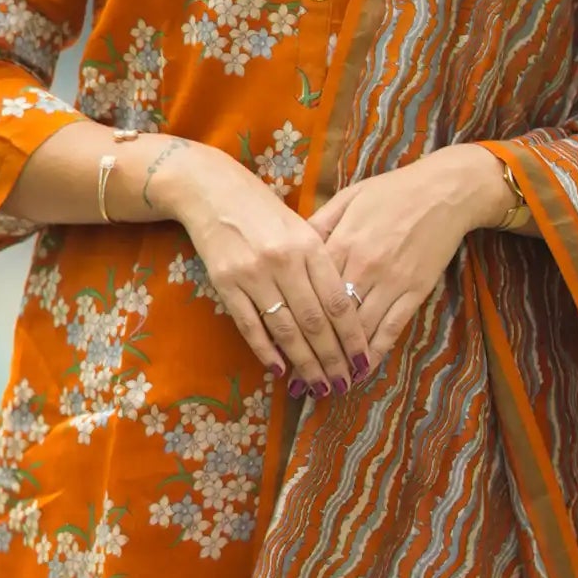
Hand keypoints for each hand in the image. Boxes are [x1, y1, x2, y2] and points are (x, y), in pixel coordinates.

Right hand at [158, 144, 370, 394]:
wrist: (213, 191)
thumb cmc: (265, 212)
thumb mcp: (302, 227)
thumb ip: (323, 264)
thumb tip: (346, 311)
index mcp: (309, 246)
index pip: (338, 301)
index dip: (352, 336)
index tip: (363, 361)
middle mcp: (284, 261)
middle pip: (314, 321)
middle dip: (331, 358)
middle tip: (343, 384)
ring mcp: (253, 274)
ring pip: (285, 329)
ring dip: (303, 363)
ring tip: (317, 386)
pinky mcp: (226, 283)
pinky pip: (250, 326)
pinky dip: (265, 350)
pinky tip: (279, 370)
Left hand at [308, 146, 508, 376]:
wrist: (443, 191)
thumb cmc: (390, 192)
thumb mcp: (347, 198)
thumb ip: (319, 225)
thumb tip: (289, 248)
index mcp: (340, 242)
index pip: (308, 291)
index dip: (292, 323)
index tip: (277, 348)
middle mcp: (362, 266)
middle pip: (330, 318)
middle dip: (314, 353)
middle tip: (299, 381)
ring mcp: (391, 281)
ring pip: (360, 330)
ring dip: (343, 361)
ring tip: (326, 385)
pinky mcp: (415, 291)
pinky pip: (392, 328)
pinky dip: (376, 352)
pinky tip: (362, 371)